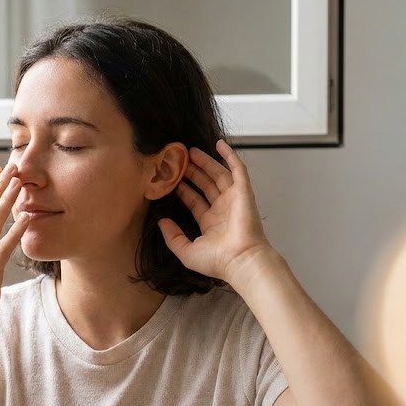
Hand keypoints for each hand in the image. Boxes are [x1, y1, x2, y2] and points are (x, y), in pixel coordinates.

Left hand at [157, 140, 275, 285]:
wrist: (241, 260)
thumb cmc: (218, 261)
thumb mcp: (186, 251)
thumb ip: (172, 237)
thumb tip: (161, 222)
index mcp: (211, 224)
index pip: (194, 201)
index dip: (183, 190)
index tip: (170, 180)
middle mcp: (223, 210)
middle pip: (205, 185)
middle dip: (192, 173)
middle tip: (179, 161)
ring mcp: (234, 200)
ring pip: (218, 175)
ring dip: (206, 162)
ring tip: (190, 151)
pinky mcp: (244, 192)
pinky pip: (238, 169)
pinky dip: (230, 156)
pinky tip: (219, 144)